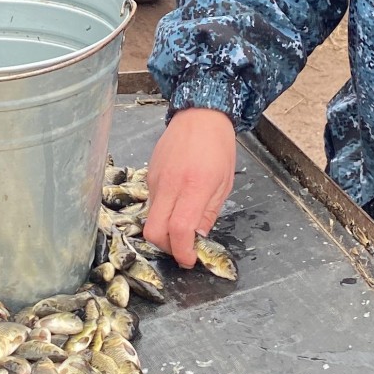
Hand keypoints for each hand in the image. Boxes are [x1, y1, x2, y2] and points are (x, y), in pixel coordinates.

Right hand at [144, 108, 236, 267]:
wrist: (199, 113)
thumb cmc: (218, 147)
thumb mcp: (224, 184)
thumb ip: (209, 213)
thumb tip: (197, 238)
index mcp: (194, 186)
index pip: (179, 230)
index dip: (182, 252)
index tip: (190, 259)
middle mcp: (170, 185)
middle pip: (154, 232)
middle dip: (167, 248)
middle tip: (183, 247)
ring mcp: (155, 180)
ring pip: (150, 219)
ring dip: (164, 230)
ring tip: (182, 224)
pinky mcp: (148, 175)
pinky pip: (151, 203)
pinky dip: (162, 213)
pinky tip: (176, 203)